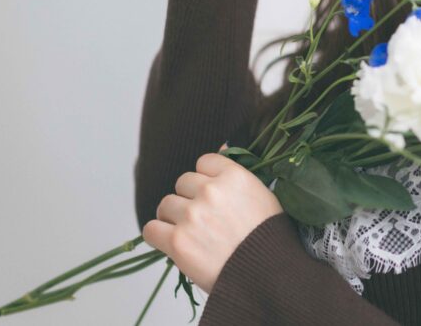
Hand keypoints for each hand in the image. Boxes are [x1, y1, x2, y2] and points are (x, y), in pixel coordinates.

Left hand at [142, 143, 284, 293]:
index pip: (204, 161)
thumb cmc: (269, 236)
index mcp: (234, 176)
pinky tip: (171, 242)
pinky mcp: (177, 241)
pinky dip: (158, 235)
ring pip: (165, 204)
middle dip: (189, 197)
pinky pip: (151, 229)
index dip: (206, 178)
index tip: (211, 193)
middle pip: (183, 182)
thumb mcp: (263, 194)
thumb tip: (221, 147)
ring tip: (188, 232)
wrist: (268, 273)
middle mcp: (211, 191)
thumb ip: (238, 173)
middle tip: (201, 217)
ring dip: (173, 216)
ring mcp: (192, 215)